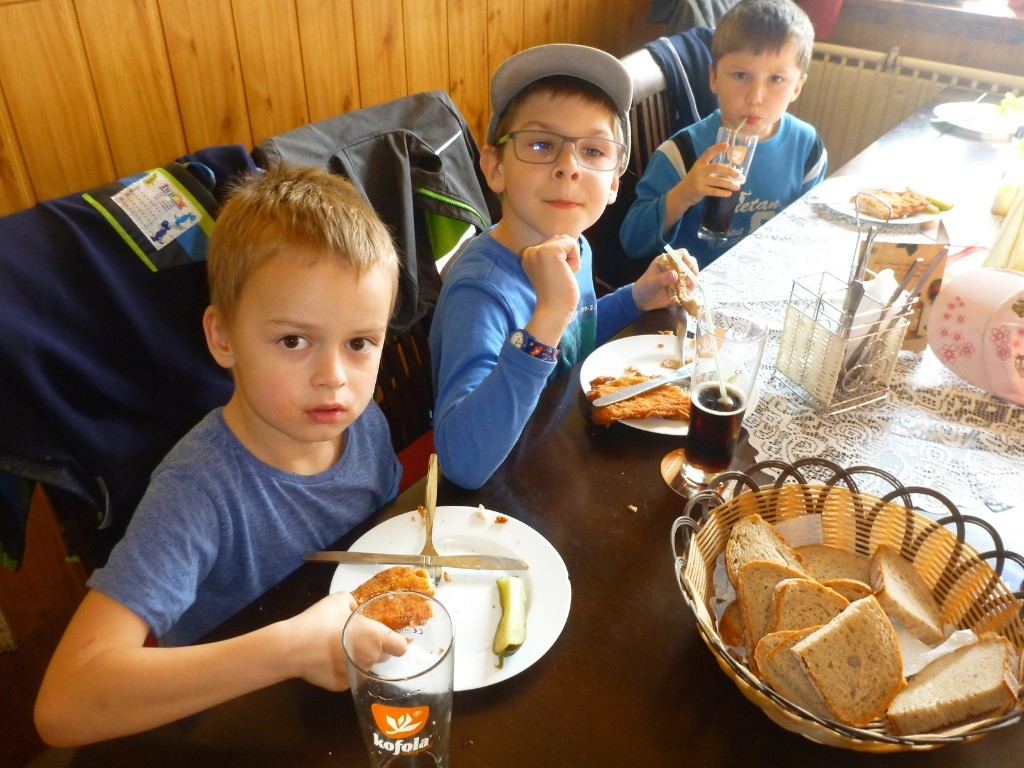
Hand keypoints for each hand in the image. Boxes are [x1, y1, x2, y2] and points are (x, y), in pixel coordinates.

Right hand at [290, 592, 406, 691]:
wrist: (293, 648)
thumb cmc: (319, 621)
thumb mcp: (338, 600)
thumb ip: (352, 602)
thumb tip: (355, 608)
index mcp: (375, 637)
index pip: (401, 647)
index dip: (400, 642)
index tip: (395, 639)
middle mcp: (370, 658)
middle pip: (384, 657)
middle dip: (378, 649)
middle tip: (363, 639)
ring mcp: (357, 675)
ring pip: (368, 668)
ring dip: (363, 660)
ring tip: (347, 650)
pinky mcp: (343, 686)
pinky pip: (351, 677)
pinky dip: (347, 671)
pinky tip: (332, 662)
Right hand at [521, 234, 580, 345]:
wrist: (554, 310)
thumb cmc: (558, 294)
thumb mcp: (553, 269)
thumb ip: (556, 254)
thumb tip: (569, 240)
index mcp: (528, 255)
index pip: (555, 243)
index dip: (562, 260)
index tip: (554, 277)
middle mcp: (530, 251)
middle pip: (561, 239)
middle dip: (567, 257)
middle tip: (559, 276)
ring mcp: (538, 250)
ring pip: (567, 240)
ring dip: (572, 258)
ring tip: (562, 274)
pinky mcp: (550, 252)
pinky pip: (572, 244)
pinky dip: (575, 260)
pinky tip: (566, 273)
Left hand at [632, 248, 699, 310]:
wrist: (643, 301)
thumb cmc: (645, 288)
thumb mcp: (651, 284)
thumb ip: (662, 279)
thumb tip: (675, 275)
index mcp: (666, 261)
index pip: (681, 254)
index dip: (686, 259)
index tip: (687, 267)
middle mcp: (675, 267)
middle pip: (690, 262)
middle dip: (692, 269)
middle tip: (690, 278)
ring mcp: (680, 276)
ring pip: (692, 273)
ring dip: (692, 279)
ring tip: (686, 286)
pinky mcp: (682, 286)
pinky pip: (691, 285)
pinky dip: (691, 288)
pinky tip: (685, 292)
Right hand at [663, 142, 740, 228]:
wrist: (681, 194)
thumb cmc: (693, 182)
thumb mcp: (699, 172)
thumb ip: (710, 170)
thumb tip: (729, 171)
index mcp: (700, 163)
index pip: (708, 152)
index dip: (717, 148)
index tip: (727, 145)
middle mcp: (699, 170)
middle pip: (716, 167)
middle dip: (729, 171)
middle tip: (738, 174)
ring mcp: (699, 180)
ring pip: (717, 181)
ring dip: (729, 184)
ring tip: (737, 187)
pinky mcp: (699, 190)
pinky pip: (713, 191)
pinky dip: (722, 192)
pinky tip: (729, 193)